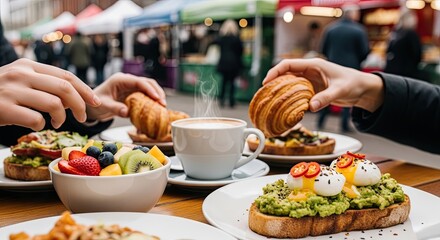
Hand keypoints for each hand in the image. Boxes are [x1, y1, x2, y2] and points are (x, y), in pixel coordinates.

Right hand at [0, 59, 100, 129]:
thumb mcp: (20, 79)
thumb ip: (43, 83)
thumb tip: (75, 96)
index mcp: (28, 66)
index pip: (66, 75)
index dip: (85, 89)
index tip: (96, 101)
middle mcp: (21, 74)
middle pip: (65, 88)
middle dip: (81, 105)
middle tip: (84, 117)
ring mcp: (12, 90)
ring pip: (54, 104)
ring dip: (63, 117)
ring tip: (58, 123)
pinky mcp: (4, 108)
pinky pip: (36, 119)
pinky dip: (42, 126)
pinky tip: (38, 126)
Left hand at [87, 73, 165, 120]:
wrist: (92, 106)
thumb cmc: (95, 103)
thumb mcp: (103, 106)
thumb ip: (115, 108)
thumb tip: (127, 112)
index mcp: (120, 80)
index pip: (138, 81)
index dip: (149, 89)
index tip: (157, 98)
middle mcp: (127, 81)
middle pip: (147, 82)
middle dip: (157, 92)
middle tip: (163, 103)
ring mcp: (131, 87)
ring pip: (149, 88)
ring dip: (157, 96)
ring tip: (162, 106)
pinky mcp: (133, 94)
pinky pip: (146, 95)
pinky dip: (152, 101)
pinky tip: (157, 108)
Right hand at [263, 58, 384, 112]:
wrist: (363, 89)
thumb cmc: (354, 84)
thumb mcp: (340, 90)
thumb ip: (325, 98)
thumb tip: (311, 106)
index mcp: (313, 65)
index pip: (288, 64)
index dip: (275, 71)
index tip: (266, 82)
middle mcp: (309, 71)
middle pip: (285, 74)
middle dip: (273, 82)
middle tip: (264, 94)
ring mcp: (310, 81)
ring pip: (289, 84)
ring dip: (280, 91)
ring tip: (270, 102)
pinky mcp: (312, 90)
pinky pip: (296, 93)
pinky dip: (289, 99)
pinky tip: (284, 108)